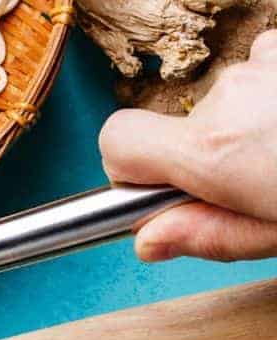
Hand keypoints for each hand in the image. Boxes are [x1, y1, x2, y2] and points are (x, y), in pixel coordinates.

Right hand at [99, 30, 276, 261]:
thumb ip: (208, 235)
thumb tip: (146, 240)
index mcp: (212, 151)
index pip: (117, 141)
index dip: (129, 168)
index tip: (160, 188)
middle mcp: (229, 96)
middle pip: (182, 127)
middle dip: (210, 152)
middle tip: (260, 183)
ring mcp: (263, 61)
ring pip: (228, 98)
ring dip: (249, 121)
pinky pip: (263, 65)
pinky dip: (273, 89)